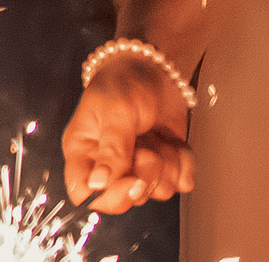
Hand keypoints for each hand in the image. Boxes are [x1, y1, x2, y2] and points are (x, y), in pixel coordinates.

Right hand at [62, 52, 194, 213]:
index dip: (108, 196)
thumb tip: (96, 186)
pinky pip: (181, 184)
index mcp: (84, 151)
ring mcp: (138, 166)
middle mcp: (108, 164)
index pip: (84, 193)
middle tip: (147, 150)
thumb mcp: (115, 111)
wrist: (157, 69)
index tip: (131, 180)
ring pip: (156, 192)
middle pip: (125, 198)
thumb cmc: (123, 83)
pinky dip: (184, 165)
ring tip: (158, 139)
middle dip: (144, 176)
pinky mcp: (165, 165)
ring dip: (166, 166)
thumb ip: (111, 149)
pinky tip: (175, 145)